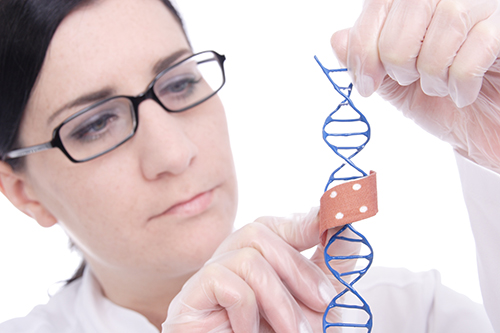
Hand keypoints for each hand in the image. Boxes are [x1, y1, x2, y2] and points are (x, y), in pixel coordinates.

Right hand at [162, 208, 358, 331]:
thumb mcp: (317, 300)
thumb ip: (329, 262)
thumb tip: (344, 223)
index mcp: (254, 258)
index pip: (272, 225)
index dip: (302, 222)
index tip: (332, 223)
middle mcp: (228, 261)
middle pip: (258, 232)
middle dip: (298, 269)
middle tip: (325, 304)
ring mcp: (208, 277)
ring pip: (246, 258)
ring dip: (279, 299)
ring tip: (293, 332)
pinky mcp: (191, 296)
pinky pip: (226, 282)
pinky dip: (248, 311)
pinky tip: (249, 332)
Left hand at [331, 0, 499, 172]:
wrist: (484, 124)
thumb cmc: (439, 100)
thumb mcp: (392, 82)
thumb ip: (365, 60)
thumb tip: (337, 39)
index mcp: (413, 1)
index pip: (376, 5)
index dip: (363, 50)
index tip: (367, 84)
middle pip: (401, 26)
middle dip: (400, 67)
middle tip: (414, 80)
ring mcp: (481, 6)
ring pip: (438, 40)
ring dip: (432, 78)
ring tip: (441, 85)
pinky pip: (468, 61)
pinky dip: (459, 86)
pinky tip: (464, 91)